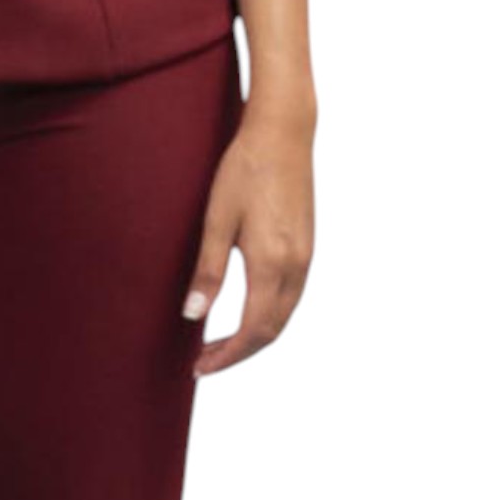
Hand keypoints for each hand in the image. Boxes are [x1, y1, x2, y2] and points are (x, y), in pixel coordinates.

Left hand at [183, 104, 313, 374]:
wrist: (283, 132)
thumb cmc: (244, 169)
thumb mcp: (217, 218)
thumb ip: (207, 271)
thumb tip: (193, 316)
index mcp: (272, 264)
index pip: (252, 331)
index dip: (227, 356)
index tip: (199, 367)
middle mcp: (296, 267)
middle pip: (271, 331)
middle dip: (239, 352)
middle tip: (204, 359)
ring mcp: (306, 256)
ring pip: (284, 315)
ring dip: (254, 335)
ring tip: (220, 341)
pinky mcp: (307, 244)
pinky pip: (291, 295)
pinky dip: (269, 314)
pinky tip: (246, 308)